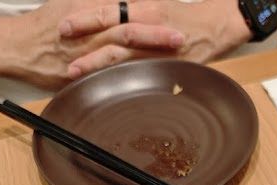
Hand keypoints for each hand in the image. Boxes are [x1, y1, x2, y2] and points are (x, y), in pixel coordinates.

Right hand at [0, 0, 184, 89]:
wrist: (14, 45)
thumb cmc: (43, 25)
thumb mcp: (71, 4)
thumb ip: (98, 5)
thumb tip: (120, 3)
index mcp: (88, 8)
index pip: (126, 8)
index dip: (150, 11)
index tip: (173, 15)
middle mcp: (89, 30)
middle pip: (128, 28)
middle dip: (156, 33)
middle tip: (181, 36)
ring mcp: (84, 52)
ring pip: (119, 52)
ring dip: (145, 56)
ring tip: (166, 62)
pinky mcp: (77, 73)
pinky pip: (103, 75)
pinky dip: (123, 77)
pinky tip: (143, 83)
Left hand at [61, 0, 251, 76]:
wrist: (216, 25)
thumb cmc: (183, 15)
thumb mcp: (154, 4)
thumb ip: (129, 9)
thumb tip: (105, 10)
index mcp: (145, 7)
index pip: (109, 10)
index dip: (85, 17)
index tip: (64, 24)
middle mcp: (149, 25)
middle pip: (111, 32)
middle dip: (85, 40)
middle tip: (60, 45)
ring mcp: (158, 47)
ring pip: (122, 55)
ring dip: (96, 62)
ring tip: (74, 71)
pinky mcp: (167, 64)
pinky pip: (139, 72)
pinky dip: (120, 78)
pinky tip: (105, 85)